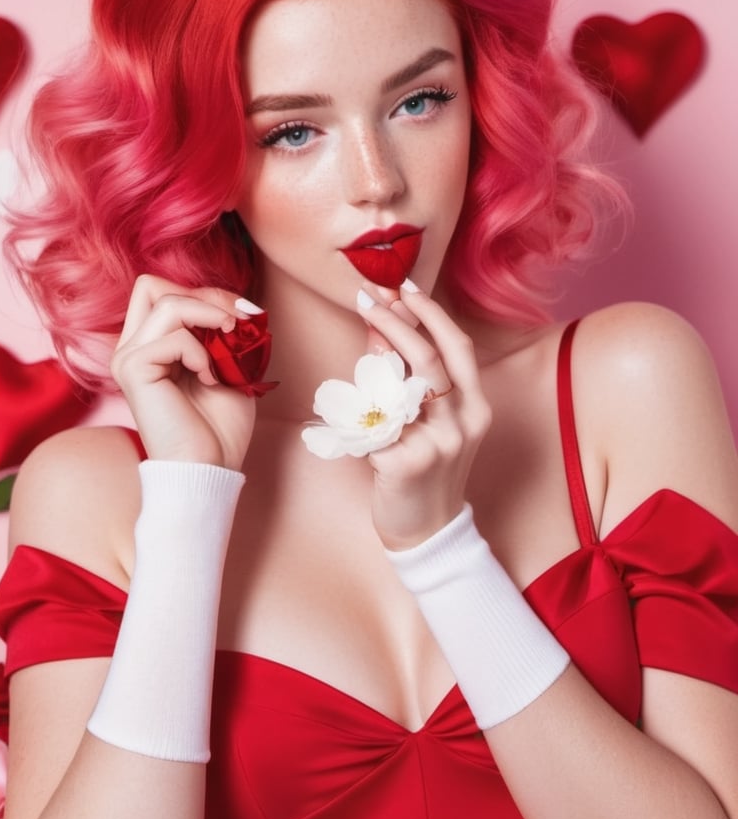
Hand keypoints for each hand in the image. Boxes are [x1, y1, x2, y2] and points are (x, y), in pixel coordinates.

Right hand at [111, 274, 258, 467]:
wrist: (209, 469)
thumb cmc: (220, 426)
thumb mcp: (229, 365)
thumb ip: (222, 329)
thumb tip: (236, 301)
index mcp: (149, 344)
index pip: (163, 289)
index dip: (206, 294)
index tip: (241, 320)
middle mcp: (131, 347)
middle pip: (153, 284)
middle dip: (205, 297)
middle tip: (235, 327)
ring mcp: (128, 357)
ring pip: (167, 301)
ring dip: (209, 321)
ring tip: (225, 357)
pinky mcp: (132, 369)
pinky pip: (174, 335)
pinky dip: (201, 353)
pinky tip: (210, 380)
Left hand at [355, 280, 490, 549]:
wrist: (428, 531)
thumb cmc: (426, 470)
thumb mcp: (429, 423)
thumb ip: (409, 380)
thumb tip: (379, 332)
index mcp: (476, 408)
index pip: (458, 347)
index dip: (431, 313)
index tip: (404, 287)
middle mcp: (465, 423)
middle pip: (431, 358)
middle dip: (399, 321)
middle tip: (370, 299)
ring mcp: (438, 444)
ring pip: (404, 385)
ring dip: (377, 350)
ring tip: (358, 331)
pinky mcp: (406, 464)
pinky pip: (375, 425)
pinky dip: (357, 410)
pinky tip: (341, 402)